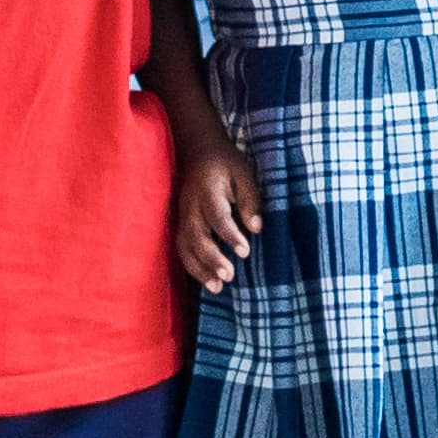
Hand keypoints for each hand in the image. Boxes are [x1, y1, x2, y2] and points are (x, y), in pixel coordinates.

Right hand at [171, 127, 265, 292]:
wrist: (198, 150)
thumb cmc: (226, 163)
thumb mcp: (244, 173)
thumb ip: (250, 199)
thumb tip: (257, 228)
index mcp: (207, 189)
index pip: (216, 215)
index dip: (229, 235)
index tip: (245, 252)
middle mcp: (190, 205)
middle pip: (196, 235)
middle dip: (211, 258)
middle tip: (229, 276)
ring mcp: (182, 215)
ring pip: (185, 246)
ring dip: (199, 268)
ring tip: (217, 287)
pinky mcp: (180, 224)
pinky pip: (182, 248)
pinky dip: (193, 267)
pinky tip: (207, 281)